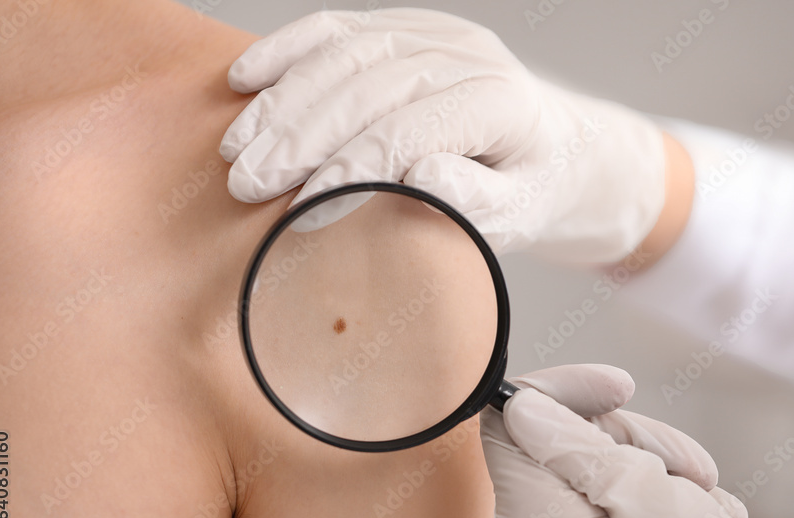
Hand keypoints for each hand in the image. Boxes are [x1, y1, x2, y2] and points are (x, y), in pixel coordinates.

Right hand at [220, 9, 667, 262]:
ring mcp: (433, 34)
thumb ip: (478, 199)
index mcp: (499, 102)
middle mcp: (466, 55)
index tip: (303, 209)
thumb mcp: (519, 214)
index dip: (351, 169)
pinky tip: (245, 80)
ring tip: (239, 150)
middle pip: (367, 87)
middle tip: (248, 183)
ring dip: (283, 101)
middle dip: (300, 138)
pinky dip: (286, 51)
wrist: (554, 150)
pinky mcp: (404, 29)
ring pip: (343, 53)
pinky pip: (336, 28)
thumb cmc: (529, 191)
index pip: (409, 129)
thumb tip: (422, 173)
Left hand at [481, 364, 793, 517]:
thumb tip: (518, 404)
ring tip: (704, 505)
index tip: (620, 387)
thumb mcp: (644, 495)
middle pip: (560, 445)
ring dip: (656, 472)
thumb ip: (571, 442)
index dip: (561, 391)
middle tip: (690, 470)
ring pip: (594, 473)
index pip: (507, 421)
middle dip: (629, 439)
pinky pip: (611, 512)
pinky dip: (659, 506)